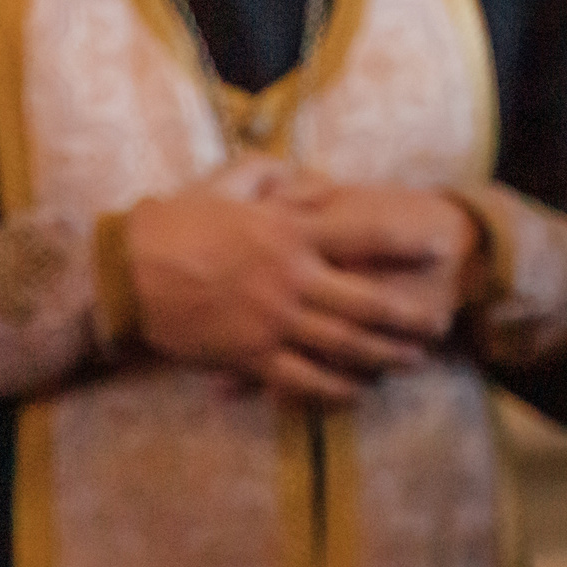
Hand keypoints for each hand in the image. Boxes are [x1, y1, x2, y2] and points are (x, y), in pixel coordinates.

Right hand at [126, 169, 451, 403]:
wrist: (124, 272)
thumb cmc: (178, 221)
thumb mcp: (230, 181)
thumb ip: (276, 175)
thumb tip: (310, 177)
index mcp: (290, 231)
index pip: (365, 234)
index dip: (408, 241)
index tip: (441, 244)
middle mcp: (291, 278)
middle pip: (369, 302)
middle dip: (410, 315)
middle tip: (441, 321)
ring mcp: (273, 321)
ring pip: (345, 345)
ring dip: (385, 355)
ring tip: (414, 359)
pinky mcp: (250, 355)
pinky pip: (304, 379)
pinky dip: (335, 388)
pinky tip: (356, 391)